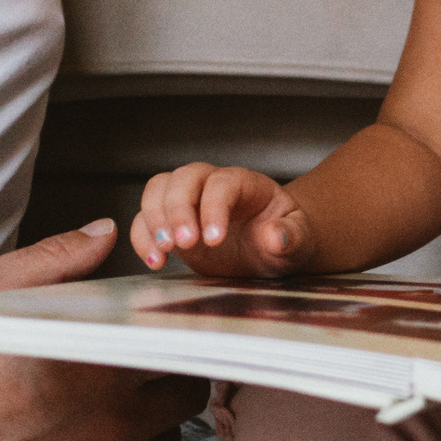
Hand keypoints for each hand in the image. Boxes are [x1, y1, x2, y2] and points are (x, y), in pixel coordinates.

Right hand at [0, 221, 208, 440]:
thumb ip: (54, 259)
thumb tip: (106, 234)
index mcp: (95, 362)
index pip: (178, 341)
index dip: (171, 334)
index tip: (156, 333)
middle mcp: (111, 425)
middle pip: (184, 393)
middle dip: (164, 377)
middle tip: (131, 373)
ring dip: (148, 427)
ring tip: (104, 416)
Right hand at [131, 162, 312, 277]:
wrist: (271, 248)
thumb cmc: (285, 237)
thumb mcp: (298, 239)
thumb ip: (291, 236)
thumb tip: (274, 236)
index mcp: (246, 184)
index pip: (223, 184)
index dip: (214, 208)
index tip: (214, 240)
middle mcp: (213, 186)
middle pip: (184, 178)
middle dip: (178, 209)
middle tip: (183, 244)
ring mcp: (189, 202)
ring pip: (159, 189)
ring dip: (154, 219)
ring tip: (163, 251)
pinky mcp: (172, 223)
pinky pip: (145, 218)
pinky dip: (142, 237)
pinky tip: (155, 261)